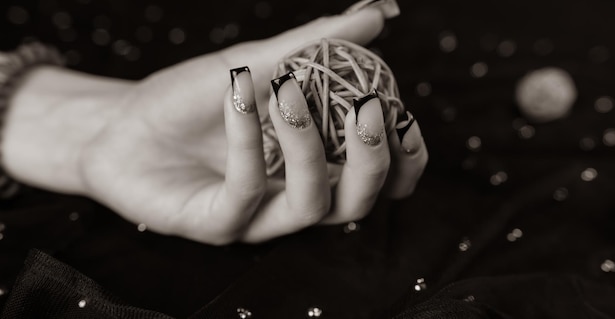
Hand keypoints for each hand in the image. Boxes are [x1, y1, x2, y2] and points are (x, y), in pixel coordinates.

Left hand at [3, 5, 426, 243]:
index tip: (402, 111)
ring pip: (312, 206)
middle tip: (366, 110)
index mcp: (316, 164)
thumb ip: (315, 45)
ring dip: (310, 146)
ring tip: (287, 89)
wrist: (120, 126)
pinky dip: (247, 139)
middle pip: (358, 202)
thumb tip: (379, 13)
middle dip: (372, 160)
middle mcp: (294, 196)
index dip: (404, 154)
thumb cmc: (192, 100)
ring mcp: (258, 217)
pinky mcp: (217, 226)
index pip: (379, 175)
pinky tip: (237, 93)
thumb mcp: (255, 64)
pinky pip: (246, 192)